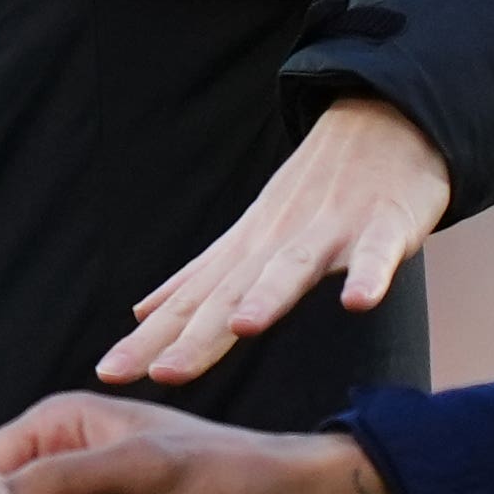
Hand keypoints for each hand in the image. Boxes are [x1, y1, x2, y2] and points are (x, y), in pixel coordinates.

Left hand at [98, 96, 450, 384]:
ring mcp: (330, 231)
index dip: (150, 339)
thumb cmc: (315, 190)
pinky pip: (375, 254)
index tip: (110, 372)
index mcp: (244, 251)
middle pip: (230, 294)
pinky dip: (368, 276)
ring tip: (244, 326)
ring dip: (268, 296)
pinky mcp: (382, 224)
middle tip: (161, 373)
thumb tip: (142, 314)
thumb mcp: (249, 234)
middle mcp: (277, 242)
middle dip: (196, 335)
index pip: (189, 303)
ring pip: (293, 269)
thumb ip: (200, 279)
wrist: (383, 119)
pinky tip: (358, 302)